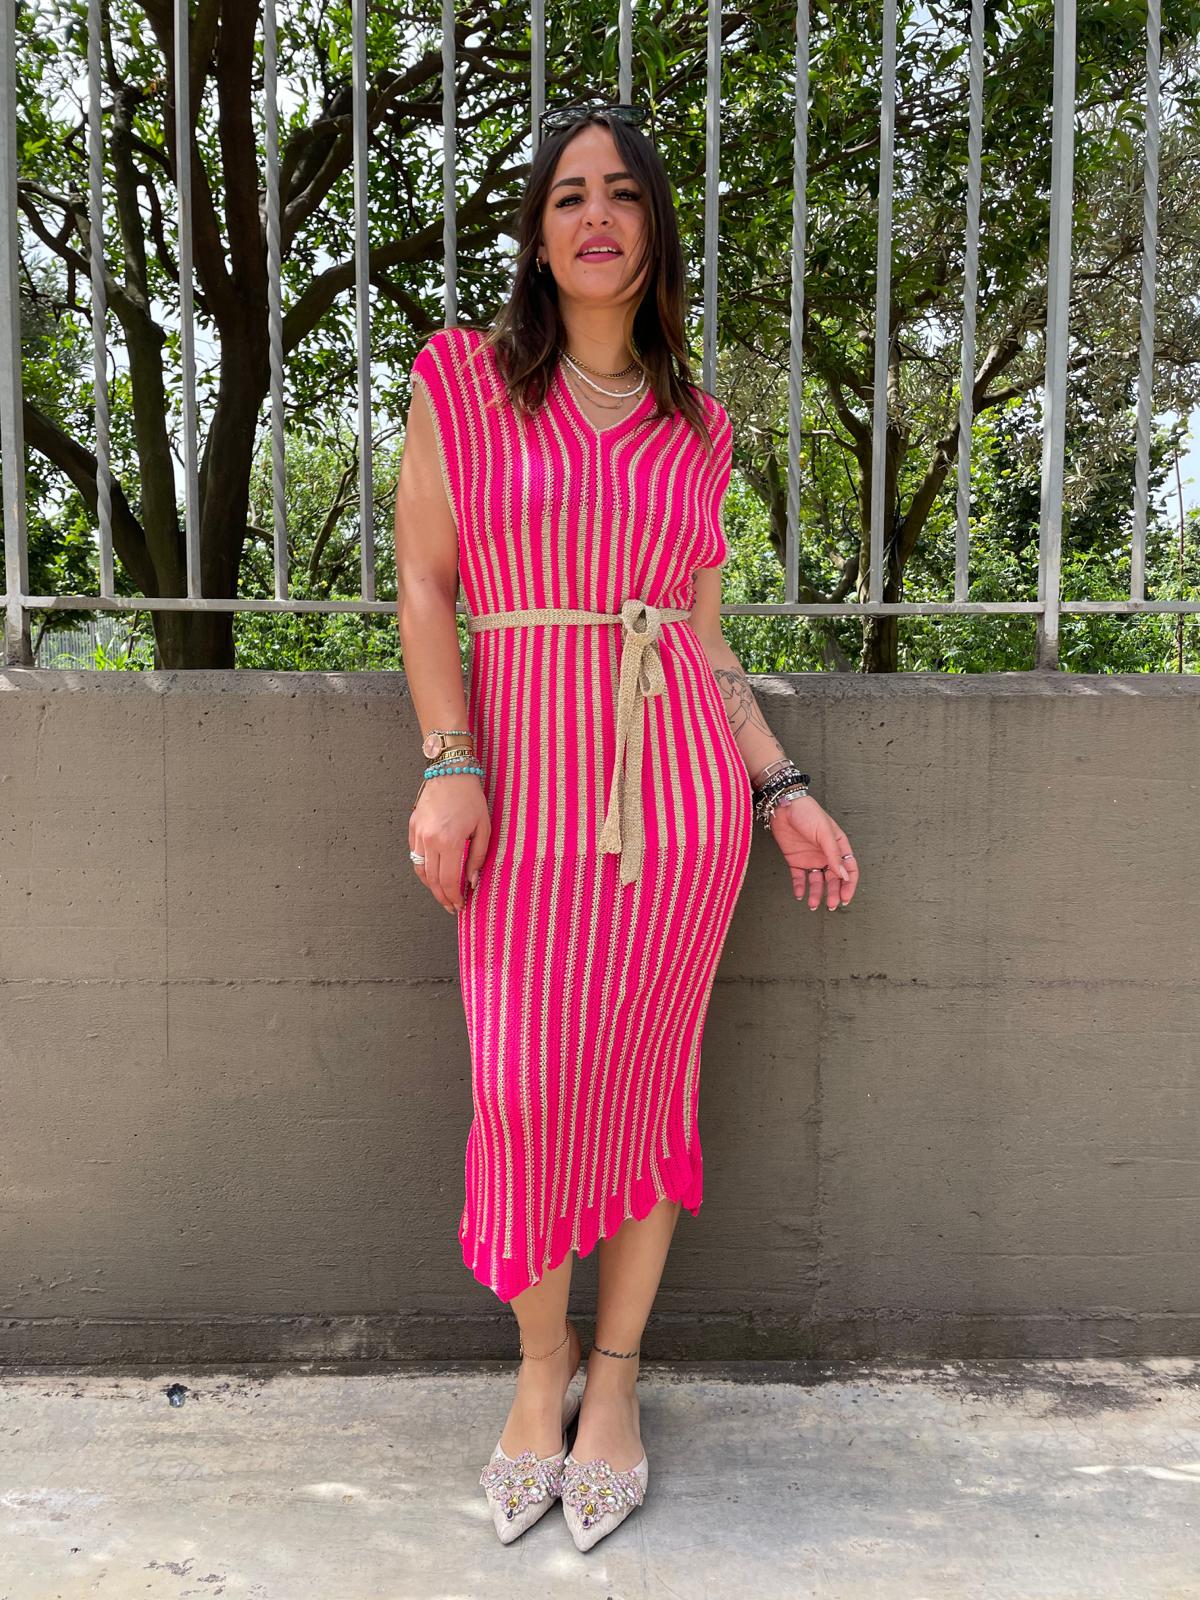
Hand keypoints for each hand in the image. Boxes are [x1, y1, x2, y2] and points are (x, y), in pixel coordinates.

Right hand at [409, 776, 490, 913]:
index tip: (460, 906)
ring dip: (431, 886)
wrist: (451, 772)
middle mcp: (430, 840)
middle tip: (452, 906)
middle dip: (443, 897)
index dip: (454, 897)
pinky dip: (423, 869)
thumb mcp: (483, 828)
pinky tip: (433, 874)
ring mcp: (418, 834)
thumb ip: (477, 857)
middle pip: (433, 880)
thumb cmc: (470, 798)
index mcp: (449, 841)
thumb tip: (472, 881)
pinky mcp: (413, 827)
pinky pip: (415, 856)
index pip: (449, 880)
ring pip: (421, 870)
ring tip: (443, 894)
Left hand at [767, 793, 858, 909]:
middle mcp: (826, 854)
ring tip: (813, 904)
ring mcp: (810, 857)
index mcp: (838, 846)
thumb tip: (843, 876)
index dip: (849, 885)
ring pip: (817, 881)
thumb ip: (833, 855)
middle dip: (834, 893)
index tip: (845, 898)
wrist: (783, 805)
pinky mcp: (795, 859)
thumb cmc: (808, 813)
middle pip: (833, 879)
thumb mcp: (824, 833)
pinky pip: (799, 877)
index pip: (848, 869)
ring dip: (816, 893)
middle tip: (831, 905)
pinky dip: (800, 887)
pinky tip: (800, 895)